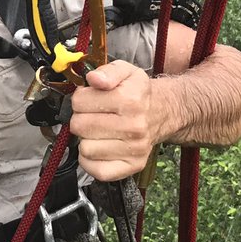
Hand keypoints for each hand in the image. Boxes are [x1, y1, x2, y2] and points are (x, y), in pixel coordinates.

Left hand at [69, 60, 157, 181]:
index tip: (88, 99)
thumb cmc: (137, 93)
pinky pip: (96, 170)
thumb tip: (93, 78)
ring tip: (98, 130)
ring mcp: (134, 149)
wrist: (161, 112)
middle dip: (80, 118)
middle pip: (80, 126)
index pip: (79, 102)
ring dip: (86, 139)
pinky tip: (99, 147)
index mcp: (130, 100)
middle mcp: (134, 127)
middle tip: (92, 115)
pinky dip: (91, 161)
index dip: (79, 99)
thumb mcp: (125, 71)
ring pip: (85, 149)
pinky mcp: (132, 166)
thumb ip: (107, 71)